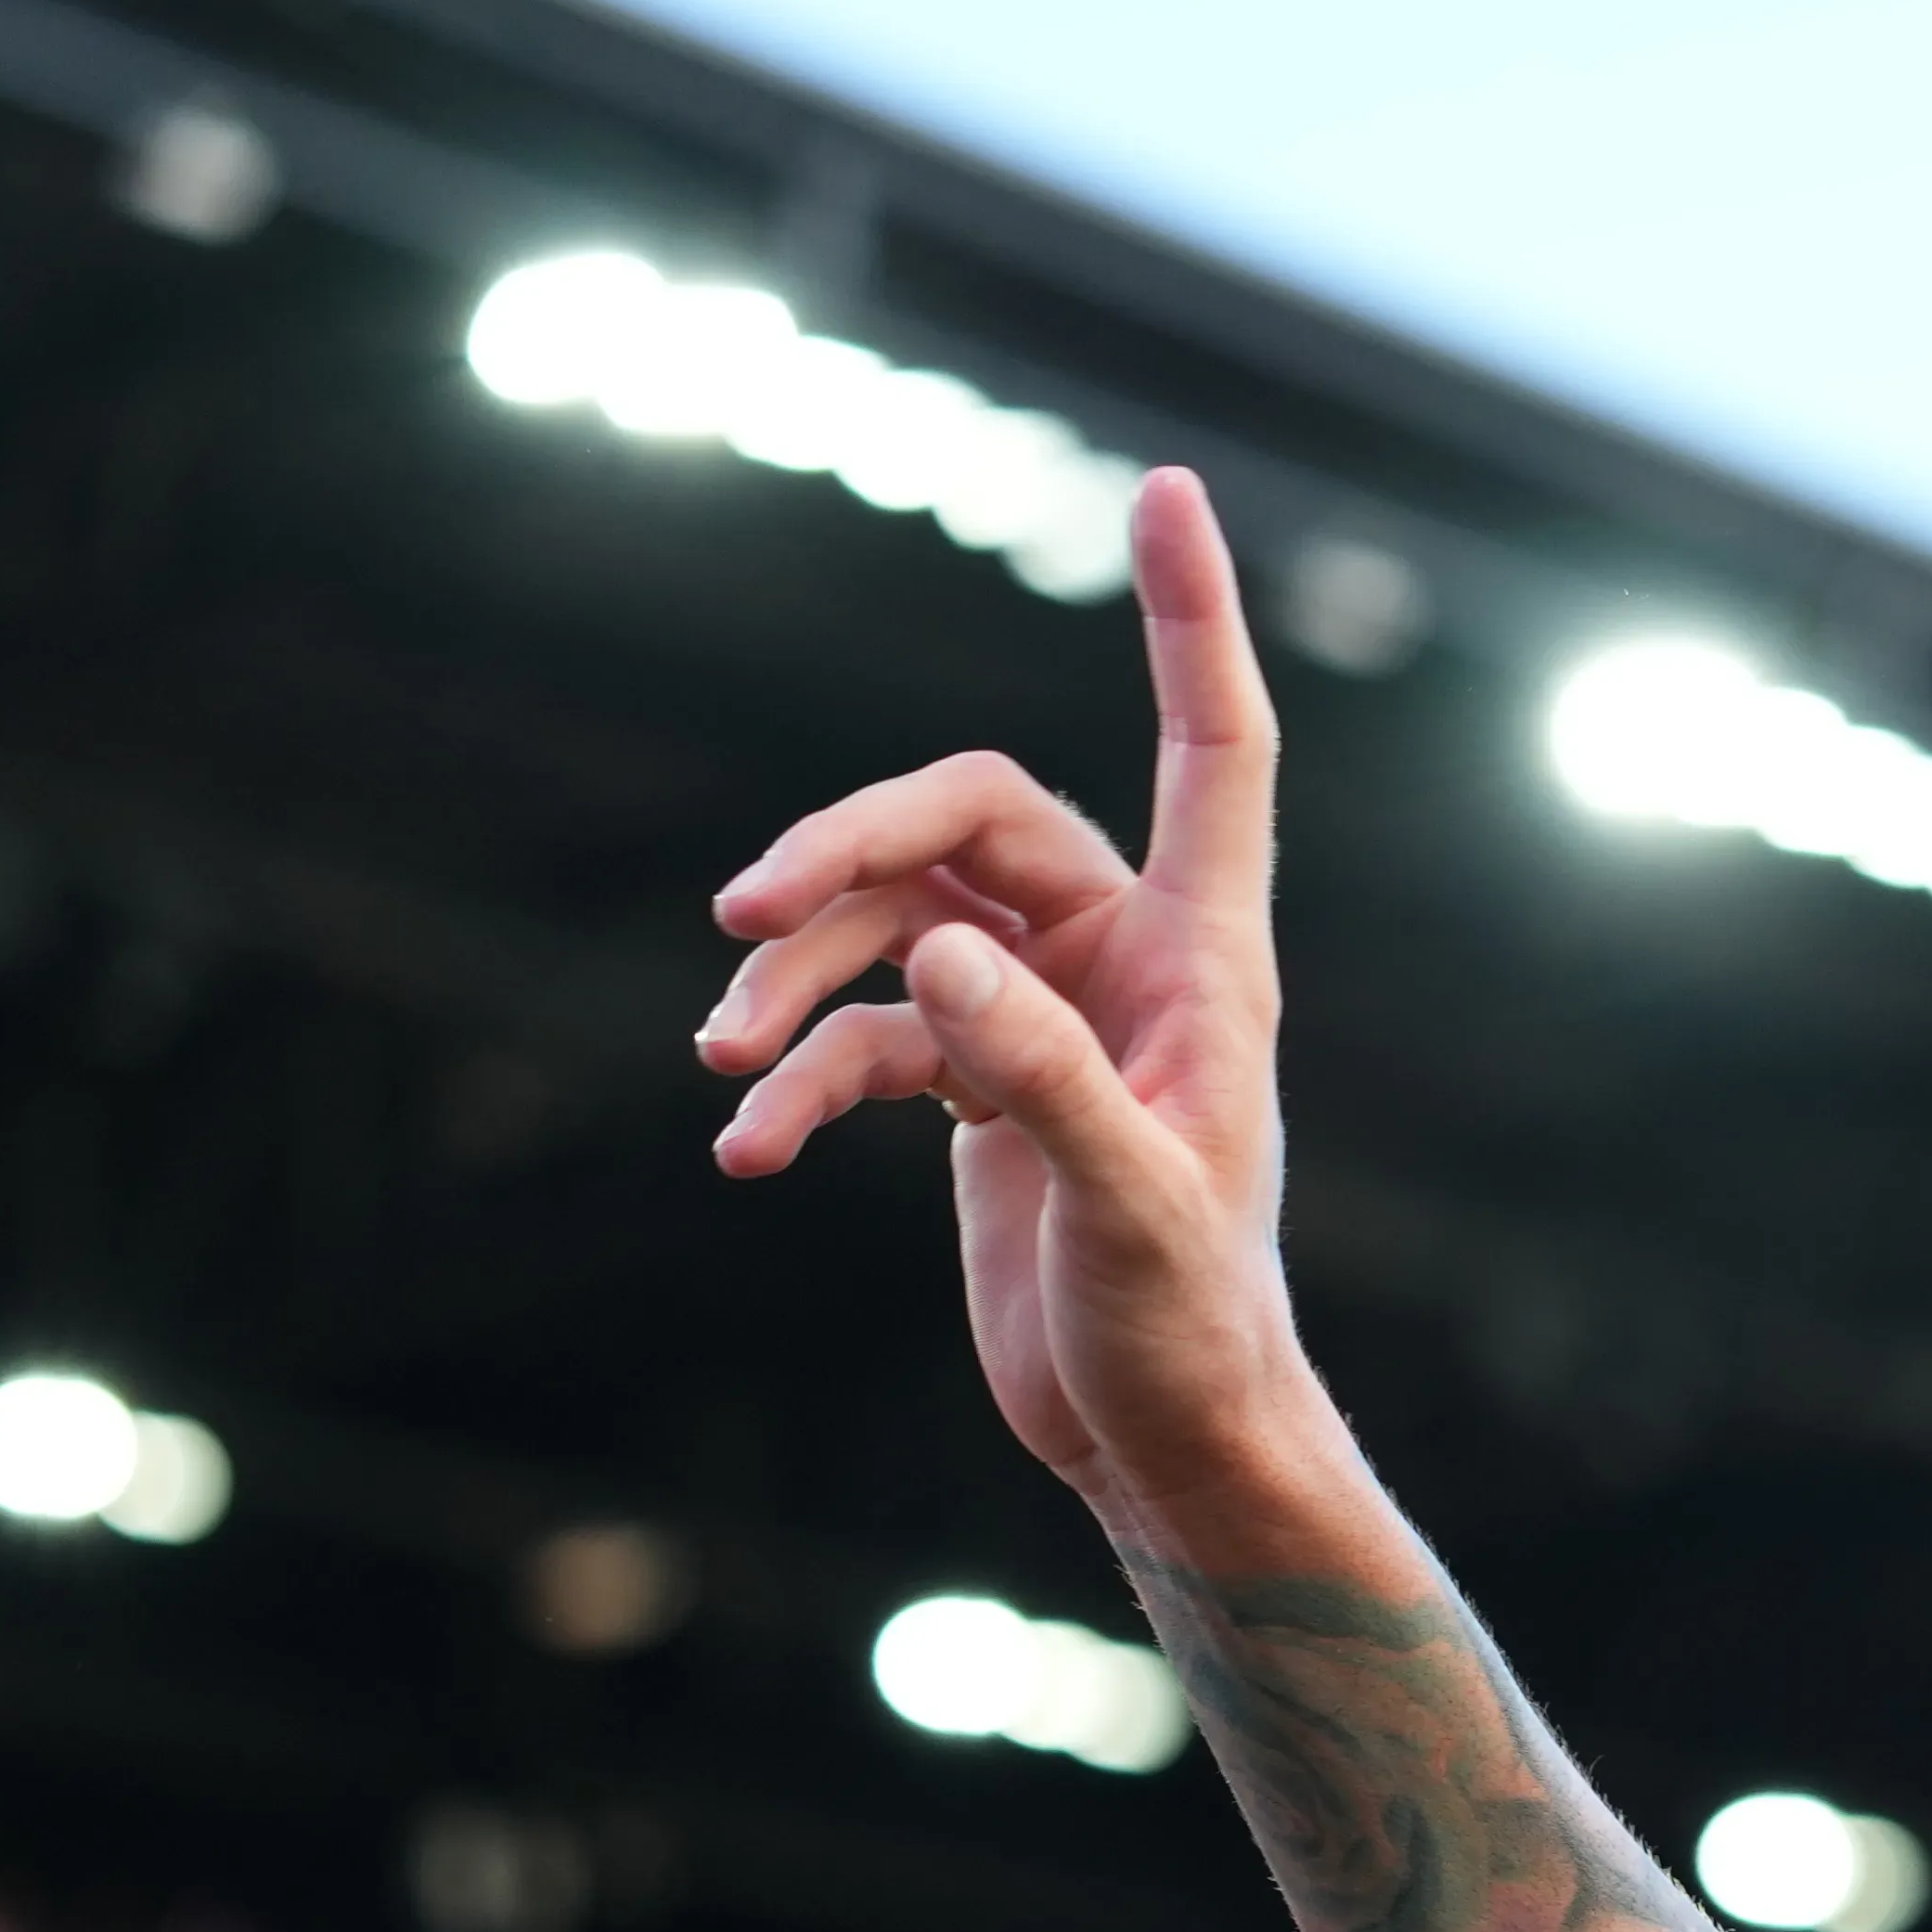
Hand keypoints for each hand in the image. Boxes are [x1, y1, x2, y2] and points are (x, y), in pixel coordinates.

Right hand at [697, 466, 1315, 1530]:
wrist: (1167, 1441)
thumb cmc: (1192, 1329)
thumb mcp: (1128, 1208)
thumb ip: (1039, 1079)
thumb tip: (935, 956)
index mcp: (1204, 959)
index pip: (1213, 746)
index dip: (1192, 621)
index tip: (1168, 490)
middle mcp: (1125, 963)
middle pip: (967, 823)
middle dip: (847, 857)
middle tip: (745, 919)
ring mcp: (1042, 1018)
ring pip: (892, 930)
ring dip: (796, 985)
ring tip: (719, 1063)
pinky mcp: (979, 1089)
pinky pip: (863, 1037)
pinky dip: (796, 1079)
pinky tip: (741, 1151)